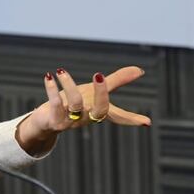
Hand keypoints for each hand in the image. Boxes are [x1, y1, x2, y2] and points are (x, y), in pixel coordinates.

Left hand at [16, 66, 150, 154]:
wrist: (46, 121)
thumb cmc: (74, 104)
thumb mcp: (94, 91)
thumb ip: (115, 81)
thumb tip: (140, 71)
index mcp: (98, 111)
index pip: (119, 116)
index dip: (132, 119)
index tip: (147, 122)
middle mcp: (87, 117)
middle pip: (100, 110)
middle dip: (102, 94)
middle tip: (99, 75)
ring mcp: (71, 121)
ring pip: (76, 104)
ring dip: (69, 85)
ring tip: (61, 71)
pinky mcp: (54, 120)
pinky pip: (55, 104)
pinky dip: (52, 90)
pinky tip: (49, 76)